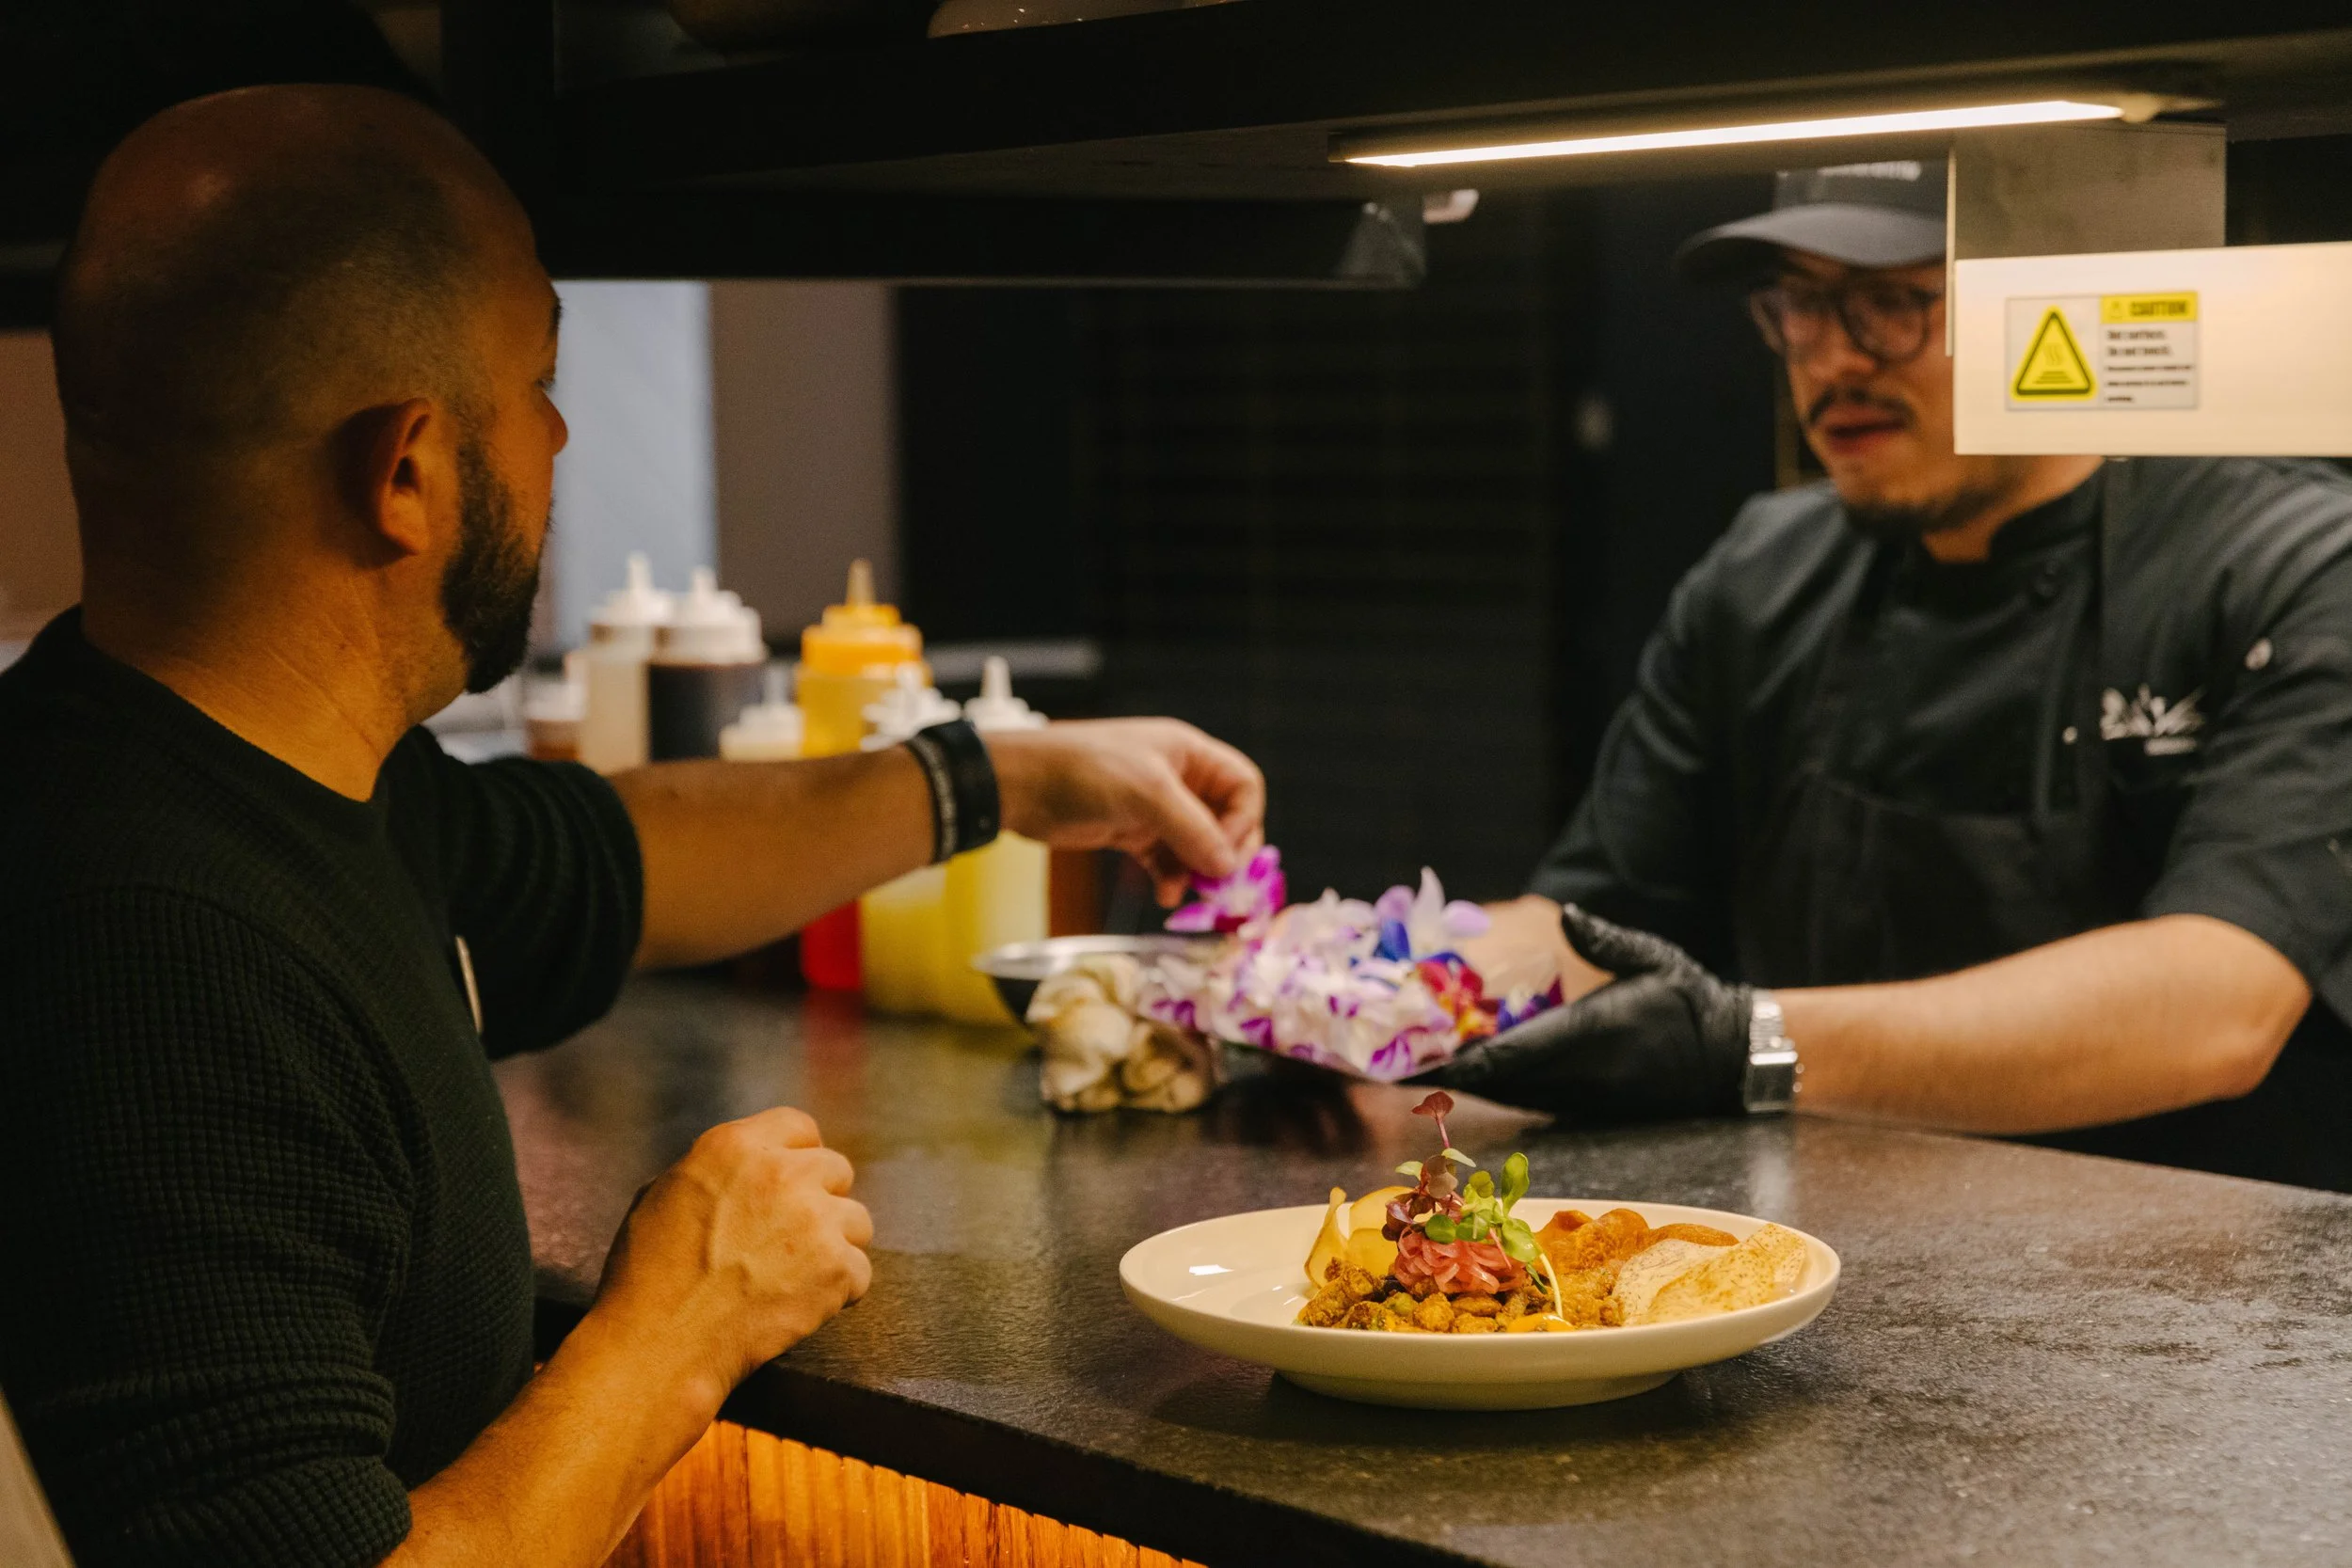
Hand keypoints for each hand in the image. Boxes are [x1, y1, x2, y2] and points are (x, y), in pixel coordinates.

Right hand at [591, 1106, 873, 1416]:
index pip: (798, 1126)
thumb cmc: (648, 1276)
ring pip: (856, 1221)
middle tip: (793, 1239)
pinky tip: (803, 1306)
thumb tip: (744, 1173)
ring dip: (835, 1246)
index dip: (797, 1156)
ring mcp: (814, 1219)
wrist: (660, 1344)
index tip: (793, 1183)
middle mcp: (782, 1173)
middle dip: (820, 1201)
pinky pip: (860, 1272)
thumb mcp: (664, 1194)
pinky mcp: (836, 1267)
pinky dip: (839, 1293)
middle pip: (836, 1170)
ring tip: (796, 1277)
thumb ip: (716, 1172)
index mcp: (735, 1146)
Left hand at [988, 719, 1264, 905]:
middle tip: (1220, 886)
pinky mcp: (1131, 832)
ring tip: (1192, 895)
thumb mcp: (1147, 794)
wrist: (1020, 785)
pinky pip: (1166, 859)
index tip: (1228, 856)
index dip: (1244, 821)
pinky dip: (1171, 877)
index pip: (1243, 786)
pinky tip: (1164, 895)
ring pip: (1196, 844)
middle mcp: (1178, 779)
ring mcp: (1154, 808)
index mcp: (1188, 753)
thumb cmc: (1084, 771)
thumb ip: (1192, 830)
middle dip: (1224, 853)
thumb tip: (1229, 869)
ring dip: (1198, 871)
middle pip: (1225, 819)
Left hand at [1424, 906, 1750, 1122]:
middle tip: (1398, 1067)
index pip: (1515, 1050)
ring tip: (1421, 1071)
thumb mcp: (1652, 957)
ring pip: (1514, 1093)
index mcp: (1592, 1032)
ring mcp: (1586, 1094)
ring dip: (1470, 1084)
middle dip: (1452, 1075)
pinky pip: (1534, 1100)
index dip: (1464, 1059)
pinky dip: (1500, 1089)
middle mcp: (1582, 1071)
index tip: (1423, 1058)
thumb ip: (1605, 940)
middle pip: (1501, 1079)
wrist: (1731, 1056)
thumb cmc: (1689, 999)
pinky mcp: (1593, 1105)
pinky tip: (1473, 1077)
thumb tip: (1570, 914)